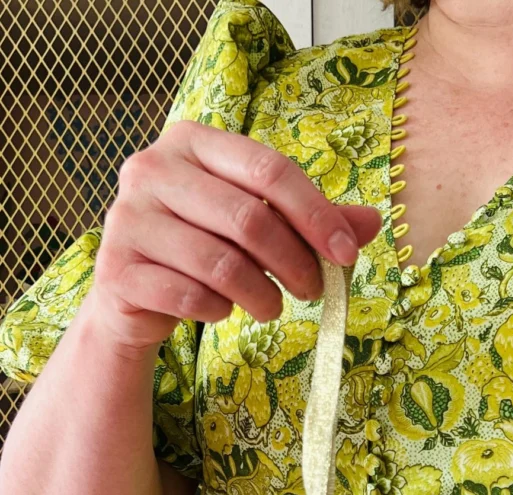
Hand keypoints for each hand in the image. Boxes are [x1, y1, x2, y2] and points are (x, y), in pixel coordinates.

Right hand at [94, 119, 381, 351]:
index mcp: (191, 142)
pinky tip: (222, 310)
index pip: (267, 169)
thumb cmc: (200, 250)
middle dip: (294, 262)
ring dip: (262, 295)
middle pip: (248, 218)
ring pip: (220, 263)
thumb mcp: (256, 228)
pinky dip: (217, 309)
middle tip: (313, 290)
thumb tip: (372, 223)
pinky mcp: (116, 270)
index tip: (347, 254)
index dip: (316, 214)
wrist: (133, 296)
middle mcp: (151, 169)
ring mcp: (128, 219)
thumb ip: (307, 222)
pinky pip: (187, 296)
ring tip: (271, 307)